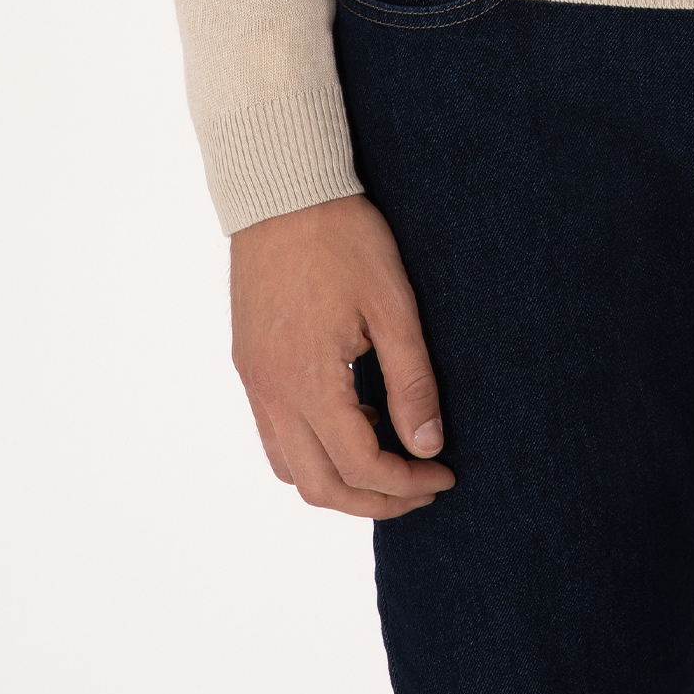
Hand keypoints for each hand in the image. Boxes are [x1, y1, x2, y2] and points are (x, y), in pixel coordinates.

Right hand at [229, 191, 454, 519]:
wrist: (282, 192)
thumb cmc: (344, 239)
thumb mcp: (393, 305)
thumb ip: (411, 381)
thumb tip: (429, 446)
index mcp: (309, 381)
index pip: (361, 467)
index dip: (408, 483)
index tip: (445, 474)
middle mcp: (273, 393)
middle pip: (320, 488)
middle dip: (376, 501)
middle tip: (422, 487)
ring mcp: (255, 381)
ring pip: (290, 470)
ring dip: (341, 482)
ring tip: (389, 459)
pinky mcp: (248, 365)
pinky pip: (274, 437)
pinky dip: (312, 453)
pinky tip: (351, 423)